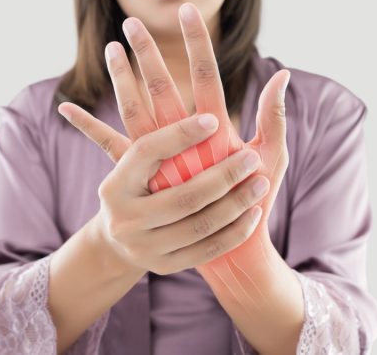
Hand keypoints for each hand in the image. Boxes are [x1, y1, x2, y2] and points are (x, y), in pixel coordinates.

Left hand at [59, 2, 289, 279]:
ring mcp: (158, 159)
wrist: (226, 246)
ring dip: (121, 78)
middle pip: (162, 89)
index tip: (186, 11)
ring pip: (133, 110)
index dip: (197, 44)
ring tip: (110, 46)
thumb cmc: (254, 197)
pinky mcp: (141, 175)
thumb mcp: (272, 158)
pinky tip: (65, 107)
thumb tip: (283, 73)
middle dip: (148, 54)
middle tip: (133, 21)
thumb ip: (273, 116)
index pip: (207, 78)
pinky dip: (88, 126)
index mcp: (216, 135)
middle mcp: (183, 145)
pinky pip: (109, 146)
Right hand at [80, 112, 268, 274]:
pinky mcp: (164, 267)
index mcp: (116, 183)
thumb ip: (162, 138)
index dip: (180, 135)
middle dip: (222, 177)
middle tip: (251, 158)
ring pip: (199, 225)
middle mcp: (124, 217)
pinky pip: (207, 250)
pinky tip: (253, 213)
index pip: (148, 152)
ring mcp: (143, 247)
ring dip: (236, 203)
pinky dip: (234, 231)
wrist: (118, 242)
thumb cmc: (138, 188)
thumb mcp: (137, 164)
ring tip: (260, 182)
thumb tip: (199, 108)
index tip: (215, 120)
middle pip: (182, 196)